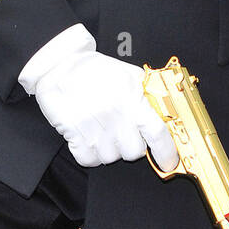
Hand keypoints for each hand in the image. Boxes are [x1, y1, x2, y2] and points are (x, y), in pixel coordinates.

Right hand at [18, 24, 178, 169]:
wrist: (59, 67)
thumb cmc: (94, 70)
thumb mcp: (129, 75)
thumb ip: (148, 94)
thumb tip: (165, 113)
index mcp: (132, 100)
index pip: (158, 134)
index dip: (167, 153)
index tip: (169, 161)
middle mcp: (115, 116)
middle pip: (135, 152)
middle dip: (132, 144)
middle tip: (124, 129)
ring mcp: (94, 129)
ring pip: (112, 158)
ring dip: (110, 148)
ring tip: (103, 127)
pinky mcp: (74, 137)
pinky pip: (89, 160)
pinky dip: (91, 153)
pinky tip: (90, 135)